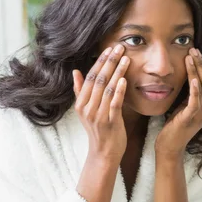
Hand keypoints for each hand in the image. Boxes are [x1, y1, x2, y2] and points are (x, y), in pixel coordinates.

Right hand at [73, 44, 129, 164]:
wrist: (104, 153)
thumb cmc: (98, 130)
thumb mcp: (86, 110)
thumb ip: (80, 91)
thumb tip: (75, 71)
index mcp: (81, 103)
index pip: (90, 77)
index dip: (100, 61)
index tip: (109, 48)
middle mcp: (87, 108)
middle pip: (98, 80)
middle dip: (109, 62)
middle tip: (119, 47)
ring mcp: (98, 115)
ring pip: (107, 89)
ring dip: (117, 72)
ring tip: (126, 58)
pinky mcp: (110, 122)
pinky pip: (114, 104)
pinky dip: (119, 91)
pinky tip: (124, 79)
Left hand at [155, 48, 201, 158]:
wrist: (168, 148)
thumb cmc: (173, 126)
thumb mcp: (182, 106)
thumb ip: (188, 94)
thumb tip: (186, 77)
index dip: (201, 65)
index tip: (194, 51)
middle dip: (200, 64)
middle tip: (193, 49)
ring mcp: (201, 115)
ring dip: (196, 71)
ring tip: (191, 57)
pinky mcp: (191, 119)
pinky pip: (195, 101)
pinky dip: (195, 89)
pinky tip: (192, 78)